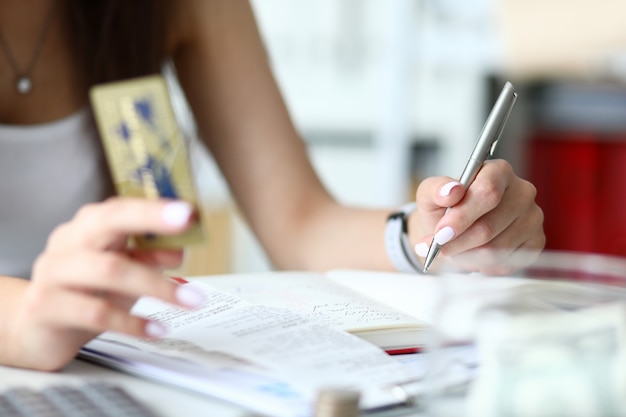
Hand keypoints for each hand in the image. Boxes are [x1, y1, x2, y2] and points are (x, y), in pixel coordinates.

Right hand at [9, 197, 204, 370]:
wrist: (38, 330)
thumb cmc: (86, 293)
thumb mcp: (124, 271)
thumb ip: (149, 258)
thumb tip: (178, 250)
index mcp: (88, 227)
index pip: (121, 208)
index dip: (154, 208)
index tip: (187, 212)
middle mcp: (67, 243)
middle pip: (108, 223)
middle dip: (150, 221)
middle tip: (188, 228)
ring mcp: (53, 273)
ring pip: (109, 270)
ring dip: (156, 284)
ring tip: (189, 300)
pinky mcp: (46, 308)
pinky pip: (96, 313)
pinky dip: (132, 321)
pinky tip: (155, 329)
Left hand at [413, 159, 544, 273]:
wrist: (451, 232)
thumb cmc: (444, 210)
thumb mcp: (430, 195)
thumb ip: (435, 189)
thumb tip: (450, 191)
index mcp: (498, 171)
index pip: (488, 192)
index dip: (462, 216)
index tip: (441, 233)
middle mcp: (522, 191)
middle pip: (489, 225)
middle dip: (458, 241)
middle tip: (438, 247)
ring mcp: (532, 218)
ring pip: (495, 249)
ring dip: (466, 254)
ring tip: (454, 248)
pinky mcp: (536, 242)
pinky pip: (505, 262)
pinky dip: (481, 264)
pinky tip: (472, 254)